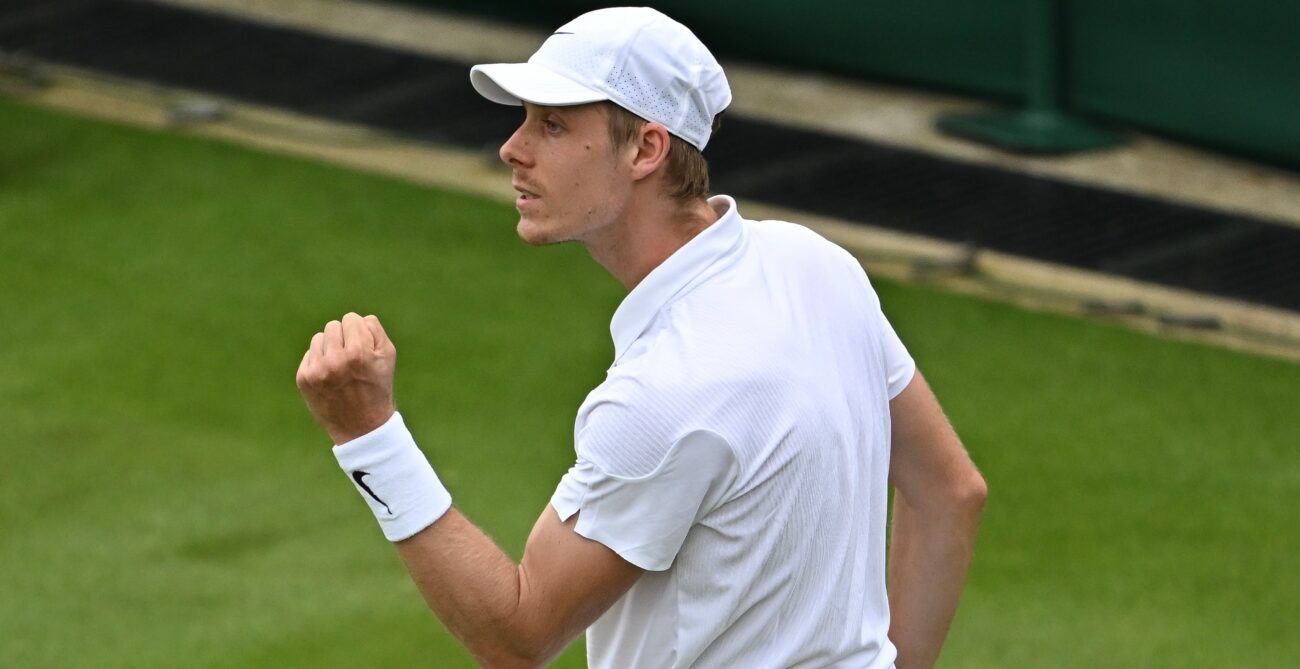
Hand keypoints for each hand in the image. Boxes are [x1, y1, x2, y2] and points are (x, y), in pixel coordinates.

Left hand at [296, 312, 397, 444]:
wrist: (361, 427)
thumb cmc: (377, 387)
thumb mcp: (388, 357)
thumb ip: (374, 329)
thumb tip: (357, 319)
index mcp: (358, 353)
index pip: (351, 319)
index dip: (359, 331)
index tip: (363, 348)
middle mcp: (335, 360)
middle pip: (333, 326)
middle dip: (343, 338)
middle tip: (352, 358)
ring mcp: (317, 370)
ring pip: (319, 338)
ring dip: (330, 348)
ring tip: (340, 367)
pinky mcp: (304, 379)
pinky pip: (309, 354)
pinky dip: (319, 361)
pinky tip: (330, 377)